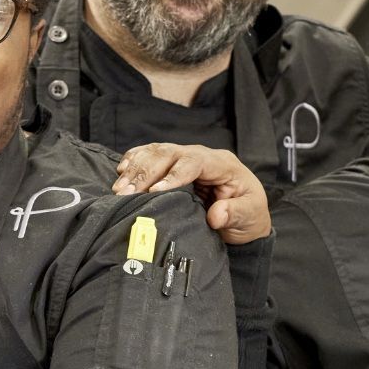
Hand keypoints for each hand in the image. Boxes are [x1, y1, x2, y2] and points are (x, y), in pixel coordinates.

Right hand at [113, 143, 271, 244]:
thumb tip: (217, 215)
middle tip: (126, 193)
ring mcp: (186, 157)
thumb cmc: (248, 215)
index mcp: (222, 164)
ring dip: (135, 169)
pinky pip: (151, 155)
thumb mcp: (250, 217)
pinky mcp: (173, 165)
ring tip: (118, 189)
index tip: (154, 192)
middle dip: (146, 172)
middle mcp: (202, 156)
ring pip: (156, 152)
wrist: (244, 216)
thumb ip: (235, 214)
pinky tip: (121, 171)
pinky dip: (134, 161)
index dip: (173, 175)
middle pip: (169, 154)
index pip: (194, 162)